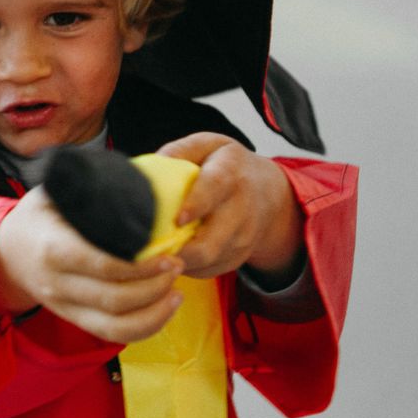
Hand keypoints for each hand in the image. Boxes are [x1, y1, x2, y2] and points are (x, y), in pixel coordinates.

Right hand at [0, 186, 184, 343]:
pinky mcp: (74, 320)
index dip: (141, 267)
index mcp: (54, 249)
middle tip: (177, 266)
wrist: (6, 252)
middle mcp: (58, 285)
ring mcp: (65, 307)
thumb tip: (138, 175)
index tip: (169, 254)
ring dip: (154, 314)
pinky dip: (144, 328)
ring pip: (116, 328)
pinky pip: (113, 335)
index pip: (103, 266)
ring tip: (176, 292)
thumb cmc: (38, 217)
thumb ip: (88, 187)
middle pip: (114, 301)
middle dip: (154, 288)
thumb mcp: (54, 193)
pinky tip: (164, 309)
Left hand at [157, 133, 303, 283]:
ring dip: (179, 261)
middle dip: (180, 250)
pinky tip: (174, 255)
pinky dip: (188, 268)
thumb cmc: (226, 166)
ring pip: (207, 262)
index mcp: (229, 173)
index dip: (196, 205)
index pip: (214, 189)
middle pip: (210, 243)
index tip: (177, 219)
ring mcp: (242, 237)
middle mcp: (241, 208)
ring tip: (158, 252)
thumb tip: (151, 167)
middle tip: (151, 249)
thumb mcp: (209, 146)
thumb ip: (181, 151)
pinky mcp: (238, 257)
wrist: (267, 191)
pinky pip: (208, 271)